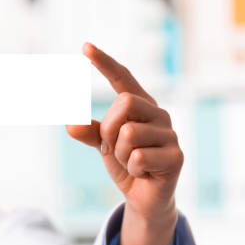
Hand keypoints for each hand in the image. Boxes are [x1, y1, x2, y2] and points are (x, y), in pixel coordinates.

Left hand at [66, 43, 182, 244]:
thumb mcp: (102, 146)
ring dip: (119, 155)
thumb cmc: (125, 164)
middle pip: (123, 103)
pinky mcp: (176, 156)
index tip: (85, 47)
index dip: (104, 63)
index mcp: (141, 106)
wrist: (144, 198)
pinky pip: (138, 157)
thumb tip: (69, 124)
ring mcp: (170, 134)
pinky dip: (131, 169)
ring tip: (130, 163)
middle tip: (111, 149)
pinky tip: (142, 173)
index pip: (122, 78)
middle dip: (108, 129)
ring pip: (128, 134)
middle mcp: (158, 114)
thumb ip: (88, 132)